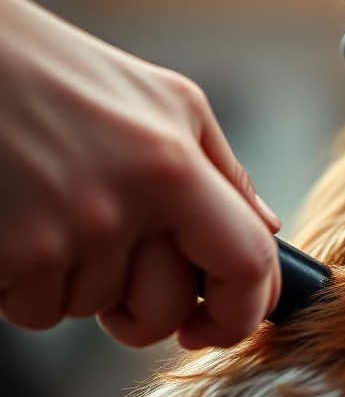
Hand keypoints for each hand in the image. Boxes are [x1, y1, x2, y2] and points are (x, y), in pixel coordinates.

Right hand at [0, 0, 281, 348]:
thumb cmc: (59, 72)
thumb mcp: (164, 100)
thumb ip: (223, 170)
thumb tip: (266, 229)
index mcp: (175, 164)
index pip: (246, 263)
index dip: (245, 310)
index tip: (221, 324)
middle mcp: (124, 204)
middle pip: (164, 310)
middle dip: (145, 310)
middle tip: (118, 276)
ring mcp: (61, 236)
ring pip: (89, 310)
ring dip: (74, 283)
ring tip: (49, 211)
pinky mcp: (8, 258)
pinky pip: (34, 310)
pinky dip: (25, 285)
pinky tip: (14, 226)